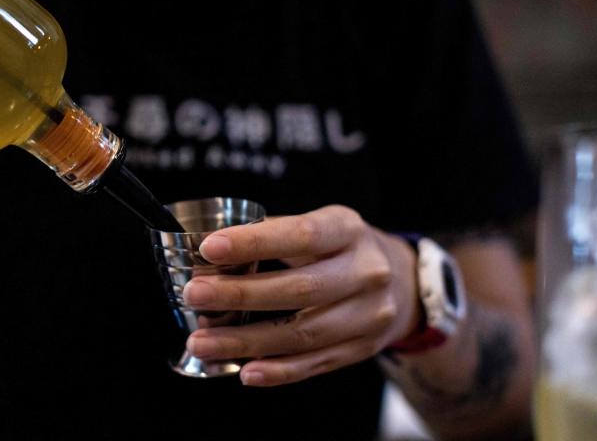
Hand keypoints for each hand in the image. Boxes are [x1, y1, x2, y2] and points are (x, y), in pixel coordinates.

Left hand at [182, 205, 420, 386]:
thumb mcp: (318, 225)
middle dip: (240, 295)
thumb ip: (272, 235)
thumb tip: (210, 255)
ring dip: (246, 341)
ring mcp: (369, 315)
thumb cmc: (339, 248)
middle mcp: (366, 272)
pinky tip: (245, 371)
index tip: (210, 248)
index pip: (301, 235)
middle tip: (195, 295)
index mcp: (348, 230)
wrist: (401, 281)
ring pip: (303, 334)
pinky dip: (278, 371)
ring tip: (202, 341)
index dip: (254, 242)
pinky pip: (315, 364)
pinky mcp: (363, 348)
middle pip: (300, 290)